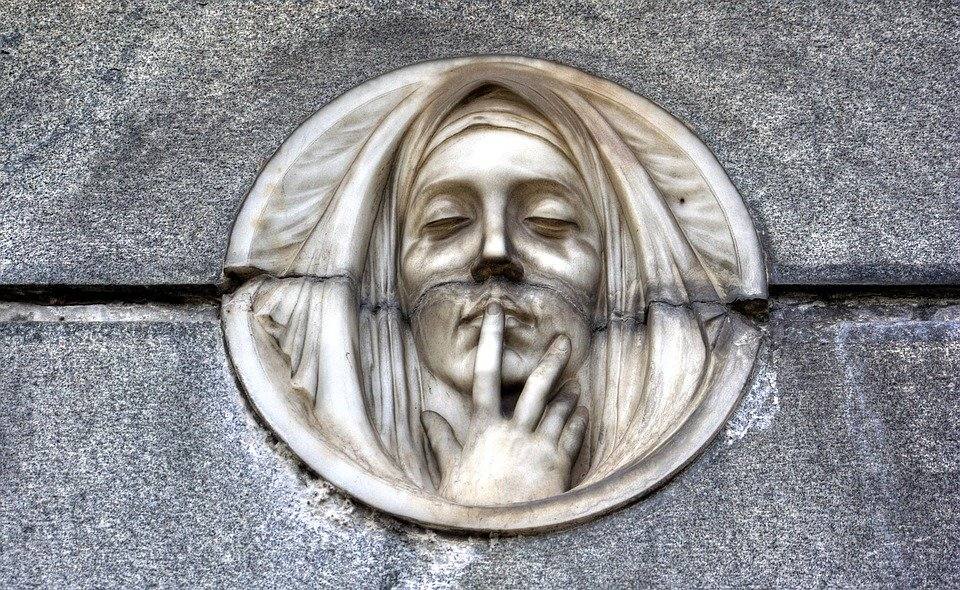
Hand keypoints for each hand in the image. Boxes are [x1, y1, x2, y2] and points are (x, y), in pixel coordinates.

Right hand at [421, 302, 588, 505]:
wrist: (499, 535)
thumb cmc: (469, 504)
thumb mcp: (448, 470)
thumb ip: (441, 439)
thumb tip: (426, 414)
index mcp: (483, 428)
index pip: (487, 374)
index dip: (493, 340)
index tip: (497, 313)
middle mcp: (513, 431)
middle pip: (535, 386)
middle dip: (551, 359)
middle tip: (564, 339)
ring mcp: (538, 446)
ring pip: (559, 408)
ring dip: (568, 392)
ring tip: (576, 380)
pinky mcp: (558, 465)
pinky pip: (573, 435)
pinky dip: (578, 420)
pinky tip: (582, 410)